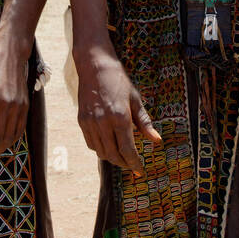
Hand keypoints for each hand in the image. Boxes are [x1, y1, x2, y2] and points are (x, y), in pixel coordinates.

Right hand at [74, 42, 160, 172]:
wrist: (95, 66)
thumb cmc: (118, 81)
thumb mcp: (136, 100)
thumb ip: (145, 123)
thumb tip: (157, 141)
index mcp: (120, 117)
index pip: (127, 150)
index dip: (134, 163)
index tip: (140, 171)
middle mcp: (103, 122)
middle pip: (113, 155)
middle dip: (124, 164)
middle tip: (132, 166)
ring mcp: (90, 122)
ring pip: (101, 152)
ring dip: (112, 158)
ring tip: (122, 158)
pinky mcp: (81, 120)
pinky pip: (91, 143)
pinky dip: (100, 150)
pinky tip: (108, 146)